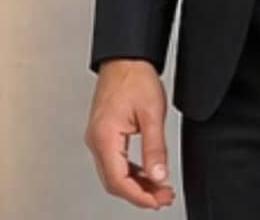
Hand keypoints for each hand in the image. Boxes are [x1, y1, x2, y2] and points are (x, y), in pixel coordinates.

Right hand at [84, 58, 176, 209]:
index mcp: (104, 137)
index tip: (157, 202)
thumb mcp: (152, 113)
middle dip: (139, 193)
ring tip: (159, 188)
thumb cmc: (135, 76)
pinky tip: (146, 172)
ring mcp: (98, 137)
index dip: (139, 196)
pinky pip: (115, 161)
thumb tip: (159, 175)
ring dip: (136, 183)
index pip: (118, 181)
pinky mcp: (104, 133)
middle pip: (114, 181)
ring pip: (114, 173)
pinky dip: (131, 171)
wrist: (126, 56)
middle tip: (163, 197)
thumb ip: (155, 148)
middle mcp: (96, 140)